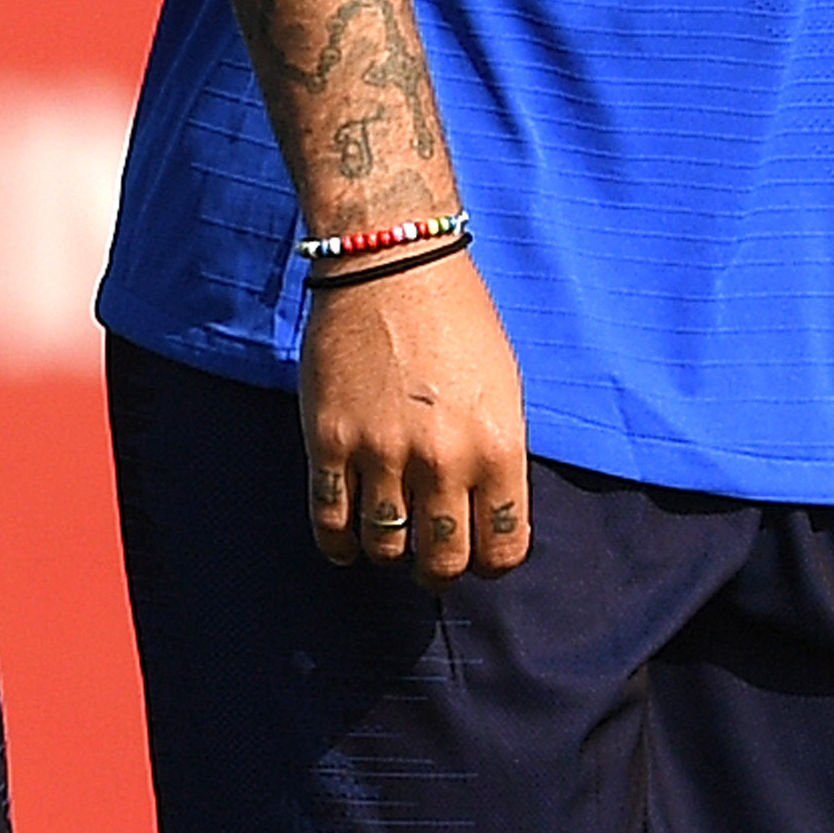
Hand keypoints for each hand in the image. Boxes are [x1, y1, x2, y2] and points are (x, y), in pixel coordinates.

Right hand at [296, 253, 528, 585]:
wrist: (393, 265)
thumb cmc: (458, 320)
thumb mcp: (504, 389)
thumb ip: (496, 456)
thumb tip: (485, 516)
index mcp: (499, 446)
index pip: (502, 549)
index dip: (492, 561)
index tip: (480, 553)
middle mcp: (443, 460)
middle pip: (442, 562)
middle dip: (440, 568)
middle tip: (432, 554)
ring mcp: (381, 455)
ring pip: (385, 549)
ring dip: (390, 552)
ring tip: (391, 533)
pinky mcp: (329, 444)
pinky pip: (331, 524)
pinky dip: (340, 544)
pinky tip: (348, 538)